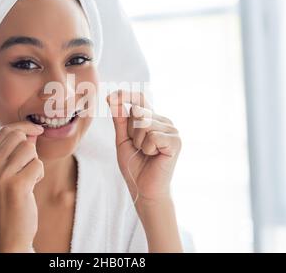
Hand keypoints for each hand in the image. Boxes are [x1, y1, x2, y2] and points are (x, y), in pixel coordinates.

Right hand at [0, 121, 44, 252]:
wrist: (10, 230)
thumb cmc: (12, 199)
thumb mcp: (8, 172)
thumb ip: (16, 151)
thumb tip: (32, 130)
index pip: (5, 130)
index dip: (24, 126)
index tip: (37, 130)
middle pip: (19, 136)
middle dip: (31, 149)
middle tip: (27, 167)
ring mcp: (1, 176)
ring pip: (30, 149)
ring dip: (35, 163)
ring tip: (28, 179)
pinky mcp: (16, 185)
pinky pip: (38, 164)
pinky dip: (39, 174)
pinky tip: (31, 187)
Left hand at [106, 90, 180, 204]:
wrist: (144, 189)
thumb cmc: (134, 165)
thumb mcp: (122, 140)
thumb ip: (120, 120)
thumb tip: (113, 98)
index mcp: (151, 119)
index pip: (139, 99)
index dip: (125, 95)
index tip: (110, 96)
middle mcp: (163, 121)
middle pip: (138, 111)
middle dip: (130, 131)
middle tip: (138, 148)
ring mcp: (172, 130)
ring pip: (144, 124)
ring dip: (139, 142)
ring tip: (146, 153)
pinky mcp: (176, 141)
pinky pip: (153, 136)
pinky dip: (148, 149)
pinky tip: (155, 156)